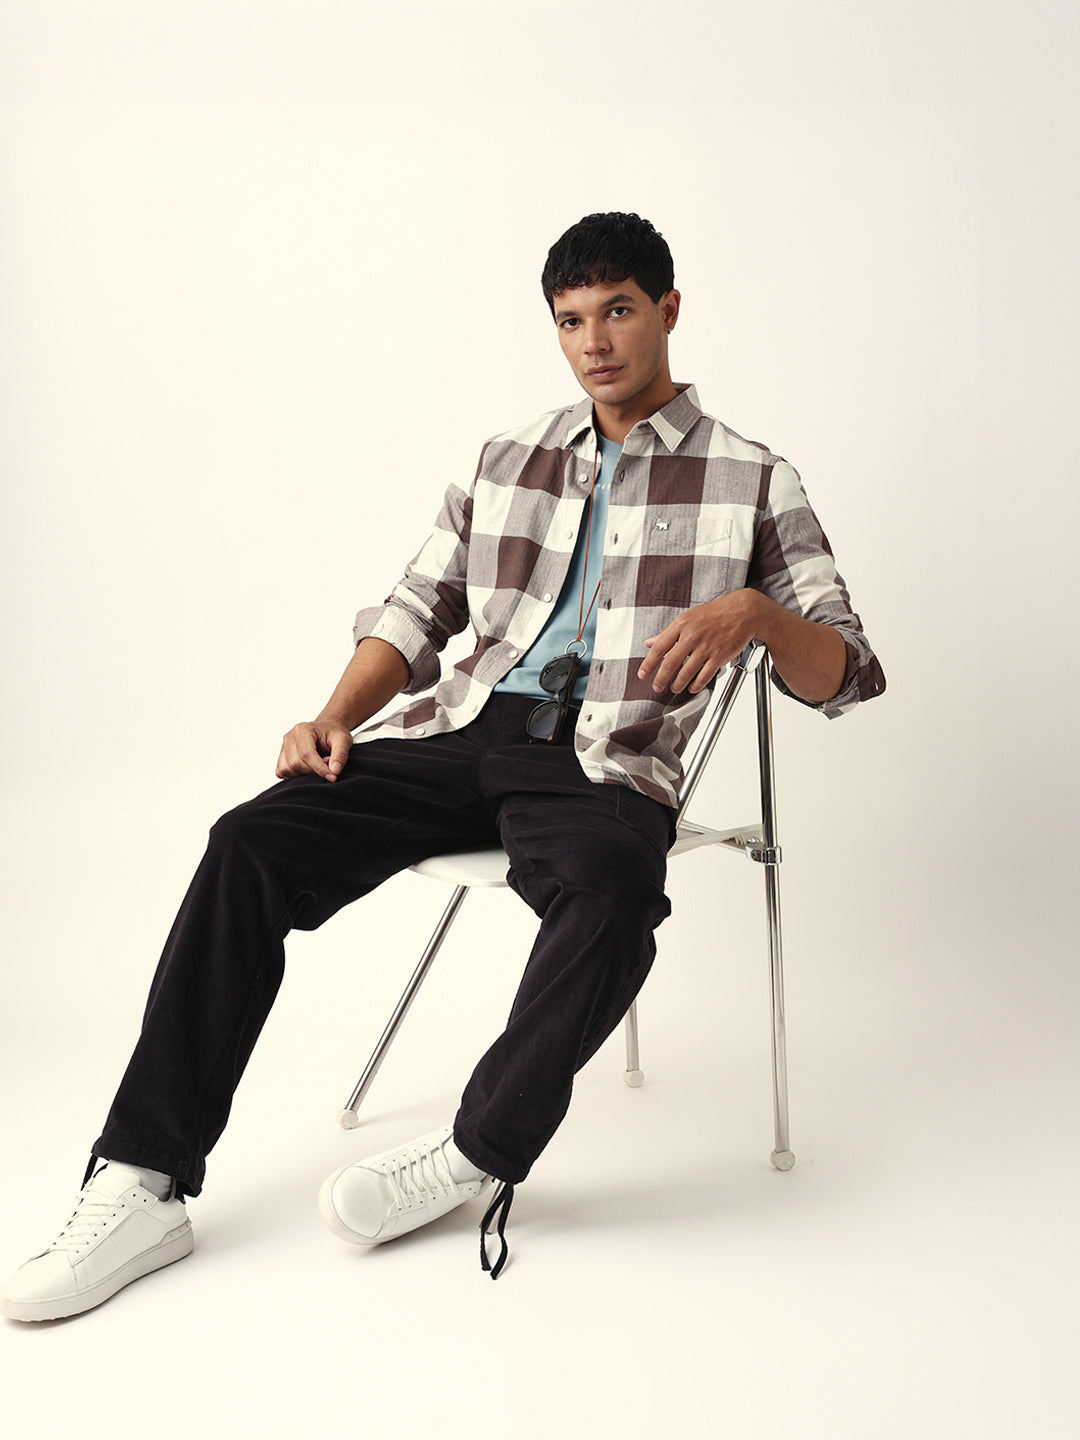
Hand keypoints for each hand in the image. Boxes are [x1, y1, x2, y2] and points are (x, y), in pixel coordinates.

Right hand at [275, 719, 353, 781]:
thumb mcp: (343, 740)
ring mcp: (283, 747)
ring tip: (317, 764)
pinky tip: (307, 768)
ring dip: (304, 773)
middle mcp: (289, 737)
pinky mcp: (282, 756)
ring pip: (287, 769)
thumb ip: (340, 755)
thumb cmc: (334, 733)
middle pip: (295, 763)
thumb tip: (334, 771)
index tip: (332, 776)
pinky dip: (294, 775)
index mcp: (303, 730)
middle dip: (313, 770)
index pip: (306, 754)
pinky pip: (282, 772)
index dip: (319, 768)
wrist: (327, 730)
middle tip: (327, 763)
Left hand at [638, 591, 760, 695]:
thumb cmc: (715, 613)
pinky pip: (704, 676)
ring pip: (686, 672)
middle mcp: (692, 636)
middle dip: (661, 679)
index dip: (648, 664)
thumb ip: (668, 633)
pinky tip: (692, 687)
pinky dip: (696, 685)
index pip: (659, 648)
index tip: (642, 674)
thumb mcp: (687, 618)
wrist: (743, 611)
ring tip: (675, 688)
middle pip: (670, 663)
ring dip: (678, 684)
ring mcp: (706, 647)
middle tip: (657, 687)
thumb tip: (650, 642)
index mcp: (681, 625)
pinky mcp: (719, 656)